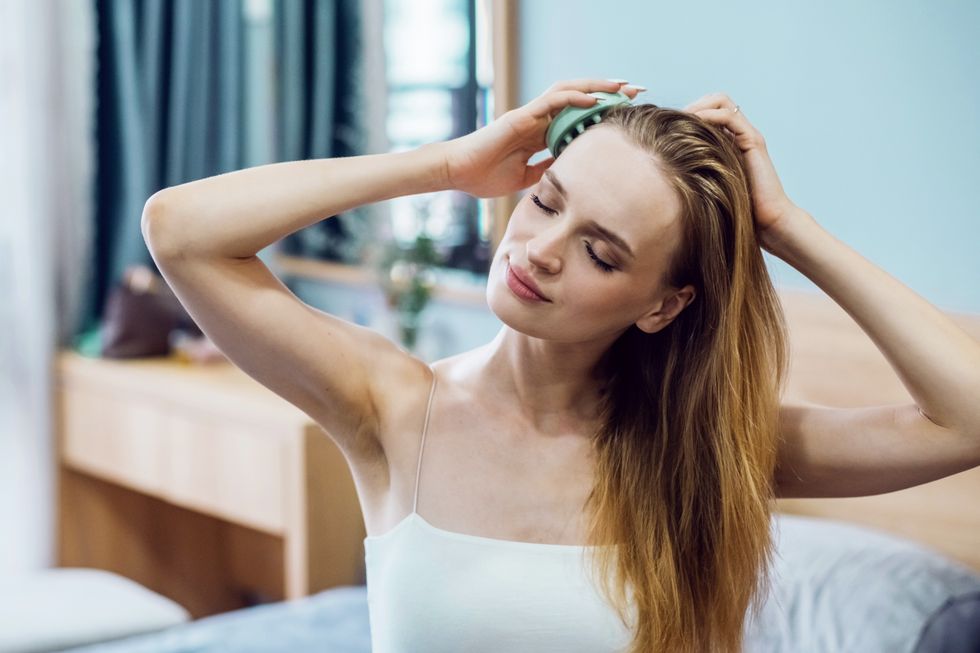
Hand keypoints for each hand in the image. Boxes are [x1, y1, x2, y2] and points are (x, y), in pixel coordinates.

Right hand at [440, 79, 642, 197]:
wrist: (458, 173)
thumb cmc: (484, 176)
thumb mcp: (525, 178)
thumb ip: (546, 169)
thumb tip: (569, 169)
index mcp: (539, 134)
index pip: (577, 117)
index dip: (602, 112)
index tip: (628, 113)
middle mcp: (537, 119)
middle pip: (579, 98)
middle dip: (608, 93)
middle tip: (637, 91)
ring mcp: (529, 115)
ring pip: (569, 92)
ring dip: (596, 88)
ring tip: (621, 87)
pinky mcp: (520, 116)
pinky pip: (551, 101)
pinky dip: (573, 98)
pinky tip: (593, 99)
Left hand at [682, 93, 801, 249]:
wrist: (767, 222)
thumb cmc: (736, 212)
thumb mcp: (706, 186)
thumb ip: (693, 172)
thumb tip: (662, 170)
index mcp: (730, 141)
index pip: (709, 110)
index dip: (689, 113)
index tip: (667, 126)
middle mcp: (740, 134)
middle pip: (716, 100)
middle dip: (692, 105)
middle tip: (672, 120)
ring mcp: (748, 136)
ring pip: (722, 101)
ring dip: (698, 106)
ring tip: (680, 121)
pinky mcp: (753, 142)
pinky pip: (730, 117)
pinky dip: (709, 116)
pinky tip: (693, 127)